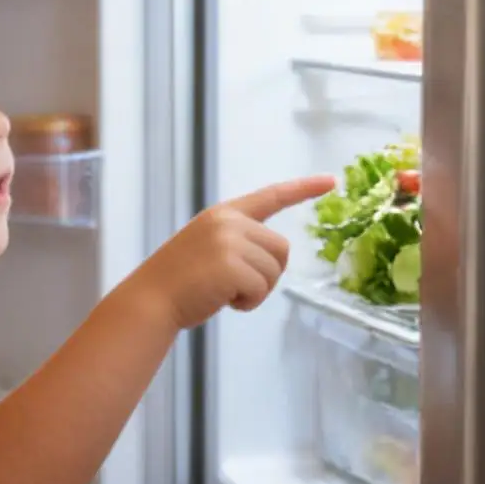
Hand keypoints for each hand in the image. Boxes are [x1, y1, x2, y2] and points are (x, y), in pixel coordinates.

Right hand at [130, 175, 335, 331]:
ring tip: (224, 291)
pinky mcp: (232, 266)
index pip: (271, 196)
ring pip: (274, 271)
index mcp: (224, 213)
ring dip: (257, 290)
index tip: (331, 180)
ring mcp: (230, 242)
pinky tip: (224, 301)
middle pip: (281, 249)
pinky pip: (262, 289)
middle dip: (266, 273)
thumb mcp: (210, 246)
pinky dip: (248, 303)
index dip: (303, 189)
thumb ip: (239, 241)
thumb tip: (272, 255)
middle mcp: (229, 221)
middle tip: (235, 284)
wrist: (153, 298)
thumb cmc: (182, 279)